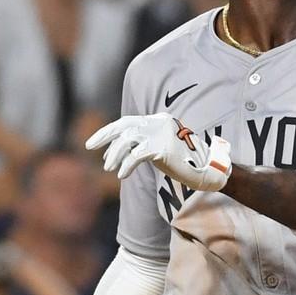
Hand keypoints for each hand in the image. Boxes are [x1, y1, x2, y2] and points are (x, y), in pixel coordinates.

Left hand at [86, 114, 231, 192]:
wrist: (206, 169)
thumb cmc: (183, 162)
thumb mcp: (159, 149)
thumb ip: (141, 145)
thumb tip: (114, 153)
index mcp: (158, 120)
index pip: (127, 122)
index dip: (108, 132)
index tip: (93, 144)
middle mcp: (158, 123)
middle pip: (124, 126)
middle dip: (104, 136)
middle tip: (89, 147)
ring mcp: (161, 134)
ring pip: (128, 139)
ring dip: (114, 154)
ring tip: (108, 168)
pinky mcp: (163, 148)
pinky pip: (137, 155)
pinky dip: (127, 164)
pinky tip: (121, 175)